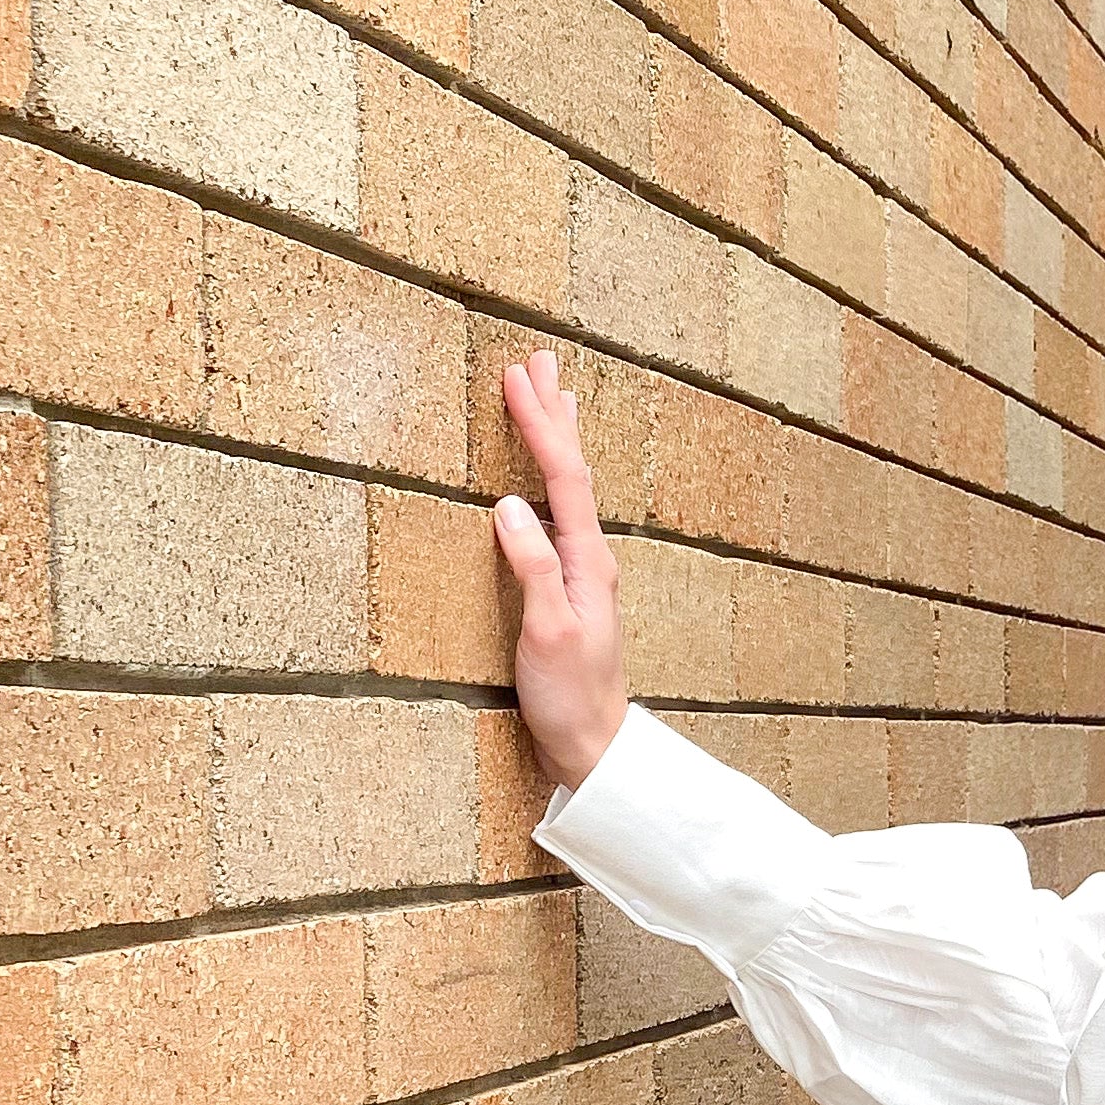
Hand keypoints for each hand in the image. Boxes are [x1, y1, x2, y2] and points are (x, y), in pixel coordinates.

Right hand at [492, 350, 628, 792]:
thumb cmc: (570, 695)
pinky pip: (562, 514)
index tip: (519, 377)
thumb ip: (532, 568)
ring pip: (571, 488)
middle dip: (555, 414)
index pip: (563, 477)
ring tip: (556, 396)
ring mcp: (582, 572)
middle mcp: (591, 558)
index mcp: (587, 561)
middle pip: (574, 471)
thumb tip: (509, 506)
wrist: (594, 744)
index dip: (541, 425)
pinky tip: (549, 482)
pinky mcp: (569, 589)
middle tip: (542, 360)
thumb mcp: (546, 632)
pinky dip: (554, 480)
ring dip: (559, 440)